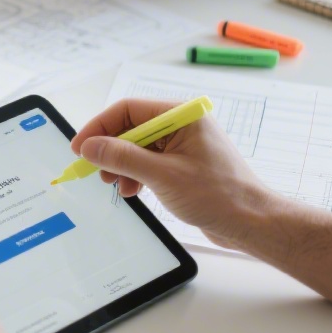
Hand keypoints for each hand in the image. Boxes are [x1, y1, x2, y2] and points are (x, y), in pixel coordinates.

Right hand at [70, 99, 280, 249]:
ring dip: (121, 165)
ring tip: (114, 184)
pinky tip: (132, 190)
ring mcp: (183, 145)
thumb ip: (122, 157)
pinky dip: (135, 175)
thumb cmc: (218, 195)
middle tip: (93, 169)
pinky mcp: (183, 164)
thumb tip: (90, 146)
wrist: (251, 222)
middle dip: (110, 150)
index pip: (128, 109)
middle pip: (131, 128)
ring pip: (137, 147)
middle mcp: (182, 125)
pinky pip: (148, 162)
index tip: (80, 147)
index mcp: (182, 116)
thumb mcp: (162, 175)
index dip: (99, 127)